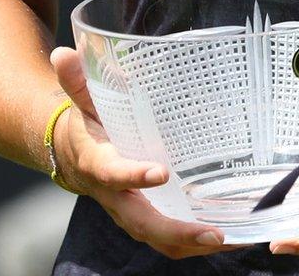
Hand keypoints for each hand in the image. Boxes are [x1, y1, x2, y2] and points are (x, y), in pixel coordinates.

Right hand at [47, 47, 233, 258]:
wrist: (72, 156)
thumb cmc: (87, 125)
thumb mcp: (83, 103)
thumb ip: (79, 81)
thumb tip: (64, 54)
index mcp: (99, 164)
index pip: (114, 173)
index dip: (134, 175)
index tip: (162, 171)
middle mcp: (115, 196)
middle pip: (143, 223)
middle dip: (177, 231)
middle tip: (213, 233)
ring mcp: (132, 212)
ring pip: (159, 239)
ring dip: (194, 244)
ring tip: (232, 239)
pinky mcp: (147, 217)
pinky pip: (170, 239)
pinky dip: (198, 243)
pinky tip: (233, 237)